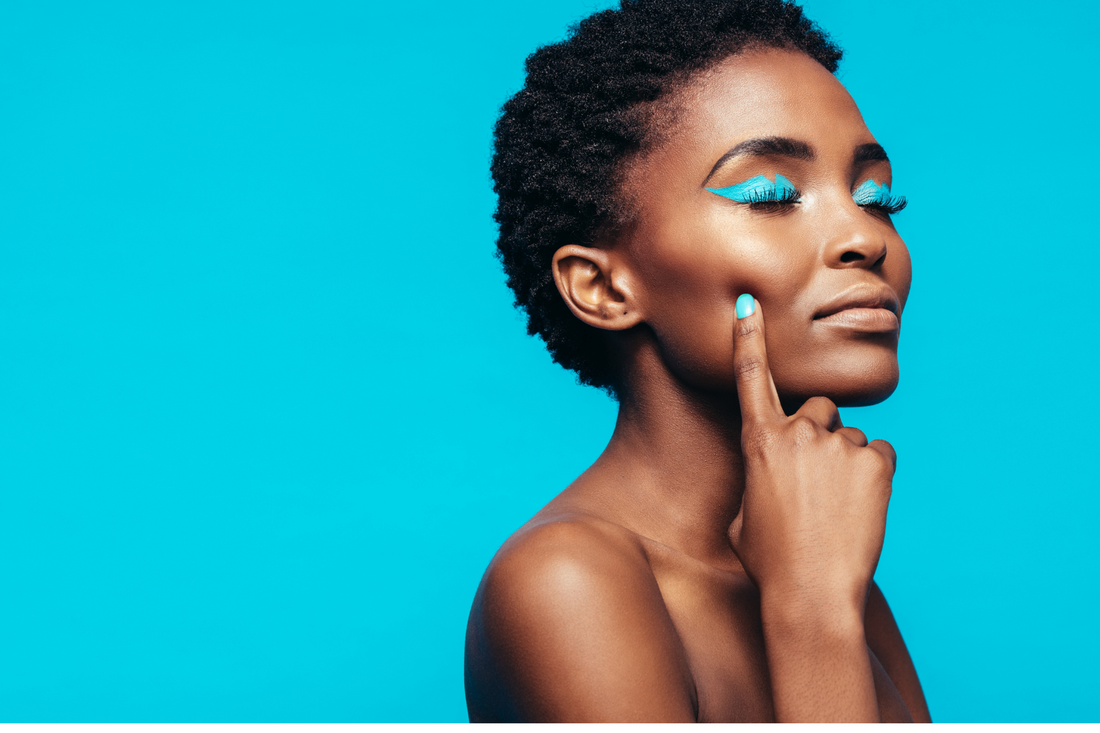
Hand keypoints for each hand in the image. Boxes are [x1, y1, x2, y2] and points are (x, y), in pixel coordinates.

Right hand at [726, 295, 896, 613]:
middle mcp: (798, 433)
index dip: (749, 339)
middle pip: (818, 409)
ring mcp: (838, 444)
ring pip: (850, 438)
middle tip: (818, 481)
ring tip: (838, 509)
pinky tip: (861, 509)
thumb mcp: (744, 516)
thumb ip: (759, 479)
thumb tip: (772, 476)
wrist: (811, 592)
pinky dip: (874, 477)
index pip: (751, 378)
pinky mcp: (876, 460)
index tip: (750, 306)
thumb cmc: (770, 561)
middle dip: (819, 434)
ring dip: (847, 463)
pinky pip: (879, 454)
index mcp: (759, 442)